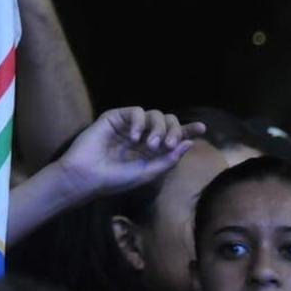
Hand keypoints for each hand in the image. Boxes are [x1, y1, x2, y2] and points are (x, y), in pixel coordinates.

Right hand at [56, 107, 205, 199]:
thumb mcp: (148, 173)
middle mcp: (142, 135)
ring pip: (153, 114)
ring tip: (151, 144)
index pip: (173, 136)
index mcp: (151, 150)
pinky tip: (134, 137)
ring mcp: (128, 125)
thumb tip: (189, 142)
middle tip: (168, 145)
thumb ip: (168, 159)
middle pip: (166, 122)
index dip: (187, 130)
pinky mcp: (114, 117)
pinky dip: (139, 121)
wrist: (87, 176)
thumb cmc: (115, 179)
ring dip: (158, 128)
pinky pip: (135, 111)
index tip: (202, 128)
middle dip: (173, 130)